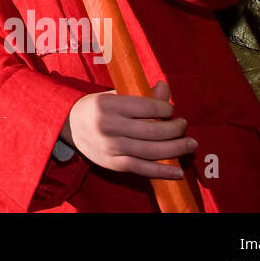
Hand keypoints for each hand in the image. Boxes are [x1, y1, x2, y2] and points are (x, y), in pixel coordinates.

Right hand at [61, 81, 195, 179]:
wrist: (68, 125)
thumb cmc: (96, 107)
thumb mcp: (113, 95)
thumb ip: (140, 94)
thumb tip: (164, 88)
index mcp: (109, 105)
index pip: (146, 107)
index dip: (165, 109)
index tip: (171, 110)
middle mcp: (109, 126)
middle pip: (152, 131)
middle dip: (175, 129)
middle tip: (184, 125)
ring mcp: (111, 147)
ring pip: (151, 151)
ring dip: (176, 148)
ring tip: (190, 143)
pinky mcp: (113, 164)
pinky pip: (142, 169)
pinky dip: (162, 171)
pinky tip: (178, 171)